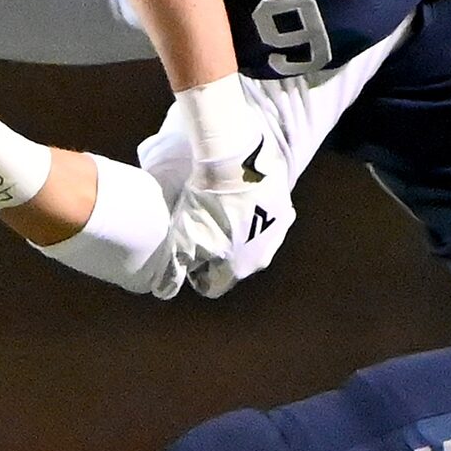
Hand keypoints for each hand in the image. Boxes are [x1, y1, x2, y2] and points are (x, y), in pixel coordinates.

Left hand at [171, 179, 293, 297]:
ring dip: (237, 233)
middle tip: (201, 229)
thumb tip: (165, 288)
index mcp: (238, 269)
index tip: (186, 253)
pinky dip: (252, 214)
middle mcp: (263, 257)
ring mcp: (278, 233)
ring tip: (220, 210)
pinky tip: (239, 198)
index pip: (212, 285)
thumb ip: (174, 268)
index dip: (195, 272)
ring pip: (252, 242)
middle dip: (217, 253)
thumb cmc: (207, 203)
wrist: (237, 162)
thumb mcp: (183, 237)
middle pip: (233, 264)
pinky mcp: (285, 209)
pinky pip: (265, 220)